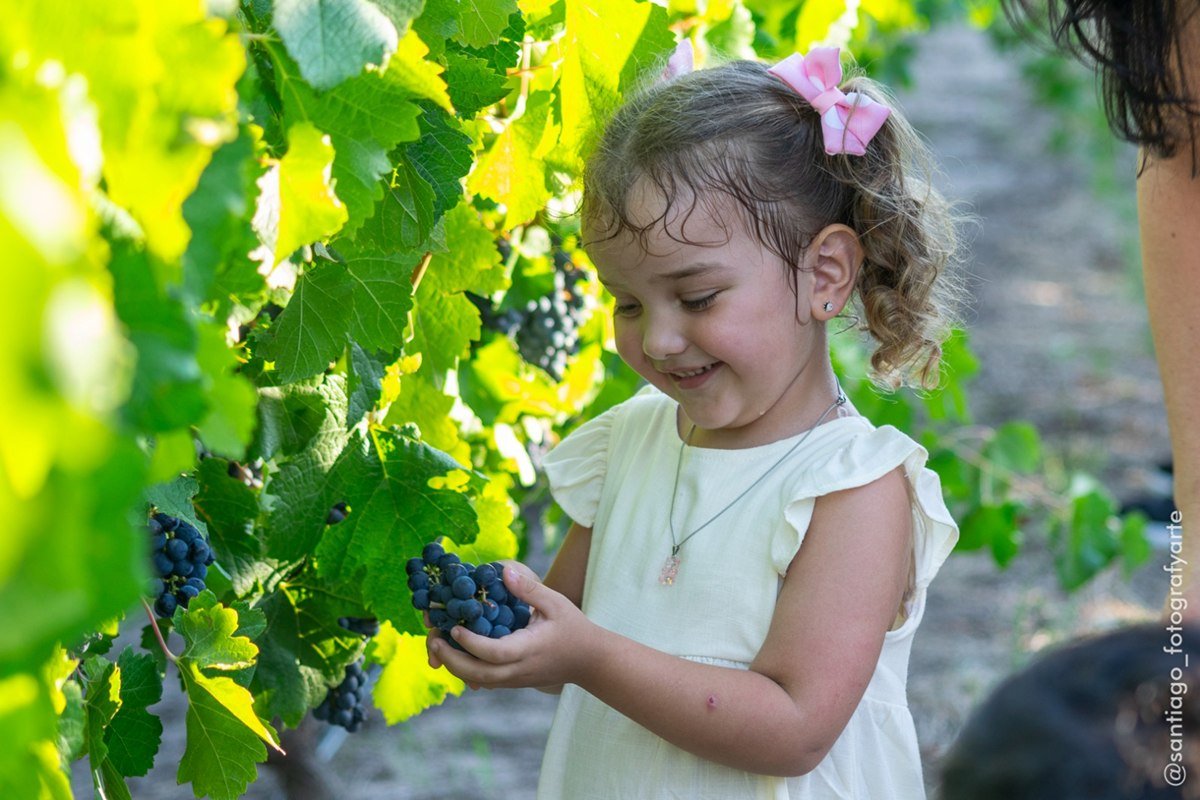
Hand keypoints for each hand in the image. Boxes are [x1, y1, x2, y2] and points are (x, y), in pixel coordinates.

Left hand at [426, 564, 595, 689]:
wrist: (589, 662)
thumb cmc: (573, 628)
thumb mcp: (556, 603)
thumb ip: (529, 589)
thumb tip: (503, 570)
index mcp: (529, 649)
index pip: (495, 653)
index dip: (472, 642)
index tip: (456, 627)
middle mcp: (519, 670)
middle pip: (478, 674)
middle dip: (452, 659)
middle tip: (433, 639)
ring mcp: (515, 680)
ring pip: (478, 680)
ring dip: (455, 665)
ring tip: (438, 644)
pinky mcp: (513, 682)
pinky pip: (484, 680)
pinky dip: (466, 669)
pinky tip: (455, 652)